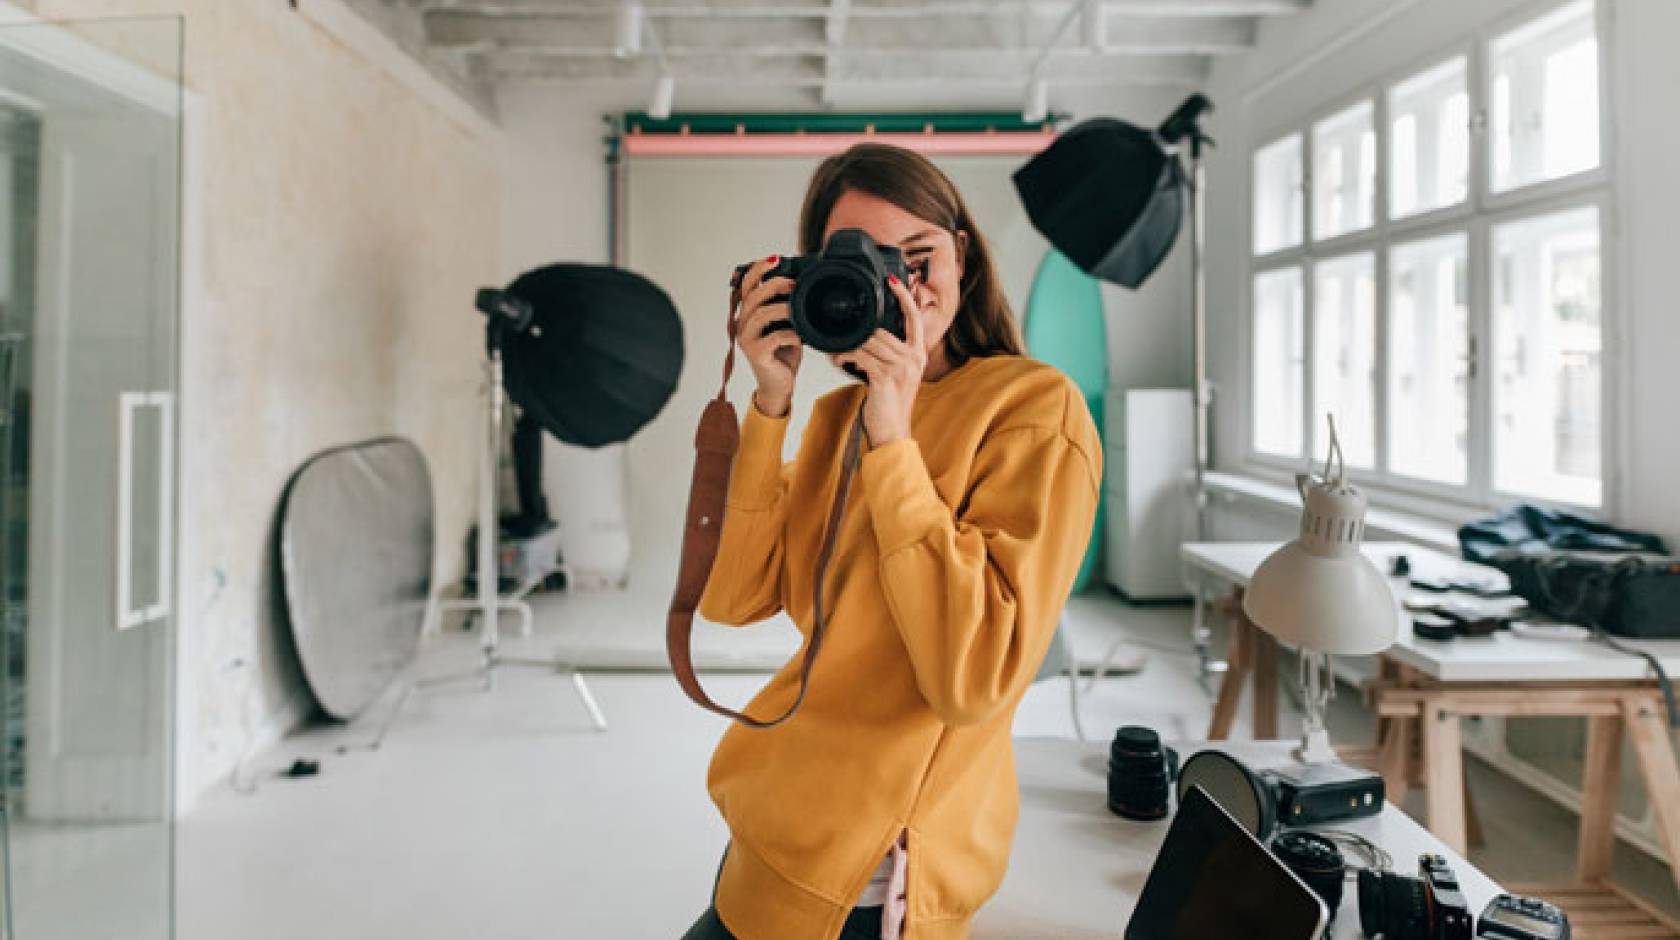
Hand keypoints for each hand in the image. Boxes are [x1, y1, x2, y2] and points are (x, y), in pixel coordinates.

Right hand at [735, 255, 799, 415]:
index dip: (758, 269)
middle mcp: (743, 324)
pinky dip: (790, 334)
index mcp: (748, 313)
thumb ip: (785, 305)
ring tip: (799, 309)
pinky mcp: (756, 354)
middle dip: (774, 285)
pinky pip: (773, 337)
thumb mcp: (785, 324)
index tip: (776, 258)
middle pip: (753, 296)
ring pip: (761, 314)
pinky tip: (801, 336)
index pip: (746, 284)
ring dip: (783, 308)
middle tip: (794, 284)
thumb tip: (799, 283)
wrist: (780, 384)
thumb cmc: (783, 352)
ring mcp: (747, 339)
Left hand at [832, 274, 926, 447]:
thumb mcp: (895, 375)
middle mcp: (914, 358)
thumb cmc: (889, 405)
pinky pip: (861, 355)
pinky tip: (837, 360)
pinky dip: (845, 355)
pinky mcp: (886, 377)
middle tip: (840, 334)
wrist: (892, 434)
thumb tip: (866, 338)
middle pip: (883, 329)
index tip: (893, 279)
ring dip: (847, 344)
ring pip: (870, 340)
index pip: (914, 317)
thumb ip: (888, 354)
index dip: (904, 295)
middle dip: (858, 331)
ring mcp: (902, 367)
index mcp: (918, 354)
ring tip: (835, 350)